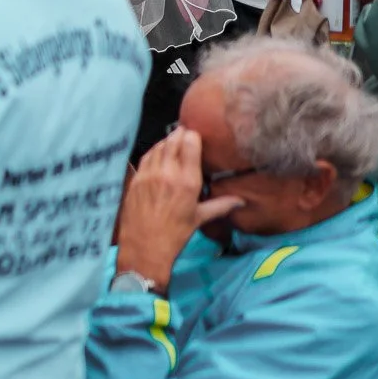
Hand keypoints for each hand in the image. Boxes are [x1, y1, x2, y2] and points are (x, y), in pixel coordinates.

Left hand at [116, 128, 244, 283]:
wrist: (144, 246)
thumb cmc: (175, 234)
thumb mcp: (200, 218)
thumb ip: (221, 205)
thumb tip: (242, 201)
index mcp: (187, 181)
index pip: (189, 145)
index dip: (192, 136)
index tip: (196, 134)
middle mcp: (167, 173)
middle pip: (173, 142)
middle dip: (179, 135)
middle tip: (184, 132)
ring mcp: (148, 174)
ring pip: (158, 147)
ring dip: (166, 141)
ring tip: (172, 140)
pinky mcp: (135, 178)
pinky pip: (145, 157)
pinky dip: (153, 151)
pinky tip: (157, 152)